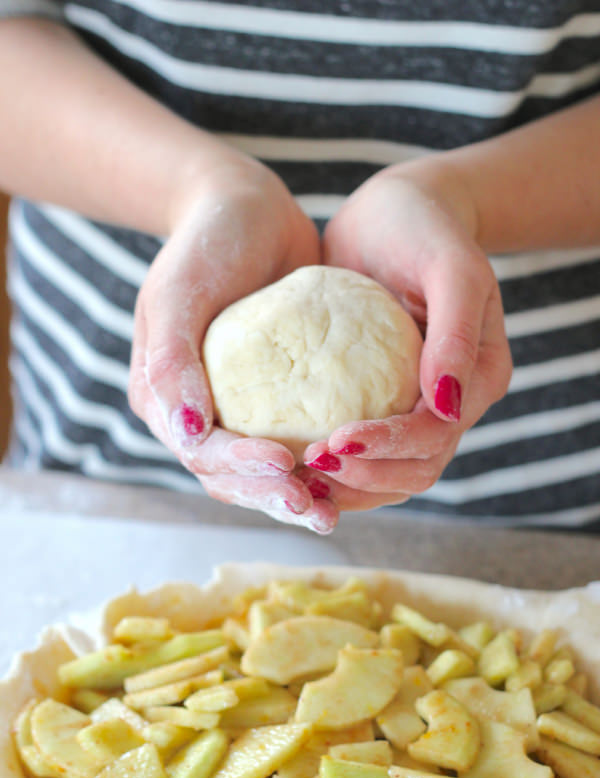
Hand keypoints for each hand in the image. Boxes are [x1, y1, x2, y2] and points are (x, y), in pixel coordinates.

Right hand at [129, 156, 337, 532]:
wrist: (247, 207)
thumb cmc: (208, 240)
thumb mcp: (180, 291)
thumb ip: (172, 362)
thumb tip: (189, 431)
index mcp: (163, 399)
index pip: (200, 453)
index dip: (241, 470)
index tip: (287, 467)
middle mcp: (196, 413)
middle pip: (230, 477)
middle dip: (272, 498)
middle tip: (319, 511)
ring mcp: (235, 409)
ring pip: (261, 472)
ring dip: (297, 494)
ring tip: (335, 513)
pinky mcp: (275, 399)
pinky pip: (293, 439)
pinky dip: (317, 462)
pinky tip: (350, 470)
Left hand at [301, 163, 511, 510]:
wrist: (393, 214)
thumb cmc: (424, 228)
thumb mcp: (450, 267)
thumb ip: (456, 332)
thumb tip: (447, 405)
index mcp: (478, 380)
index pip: (435, 436)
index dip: (389, 447)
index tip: (336, 442)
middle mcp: (449, 404)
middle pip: (415, 471)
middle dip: (365, 478)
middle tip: (309, 468)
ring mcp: (413, 407)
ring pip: (389, 474)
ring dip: (348, 486)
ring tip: (298, 481)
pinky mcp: (378, 402)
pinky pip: (361, 449)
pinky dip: (334, 466)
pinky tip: (292, 462)